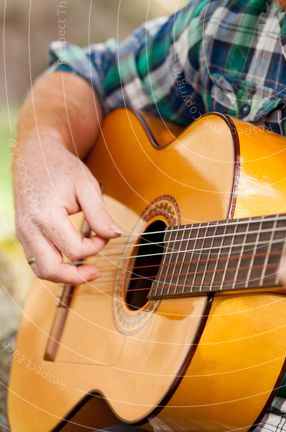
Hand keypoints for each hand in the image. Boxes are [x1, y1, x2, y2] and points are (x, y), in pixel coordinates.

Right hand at [12, 131, 121, 283]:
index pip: (75, 249)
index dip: (96, 246)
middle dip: (76, 276)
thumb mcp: (86, 185)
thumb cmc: (61, 167)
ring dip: (63, 275)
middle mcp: (30, 229)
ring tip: (84, 271)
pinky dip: (53, 265)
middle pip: (51, 269)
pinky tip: (70, 260)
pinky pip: (35, 260)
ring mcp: (23, 233)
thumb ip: (100, 213)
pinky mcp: (23, 234)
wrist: (35, 155)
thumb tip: (115, 235)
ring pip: (40, 270)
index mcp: (46, 216)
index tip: (104, 233)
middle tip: (95, 272)